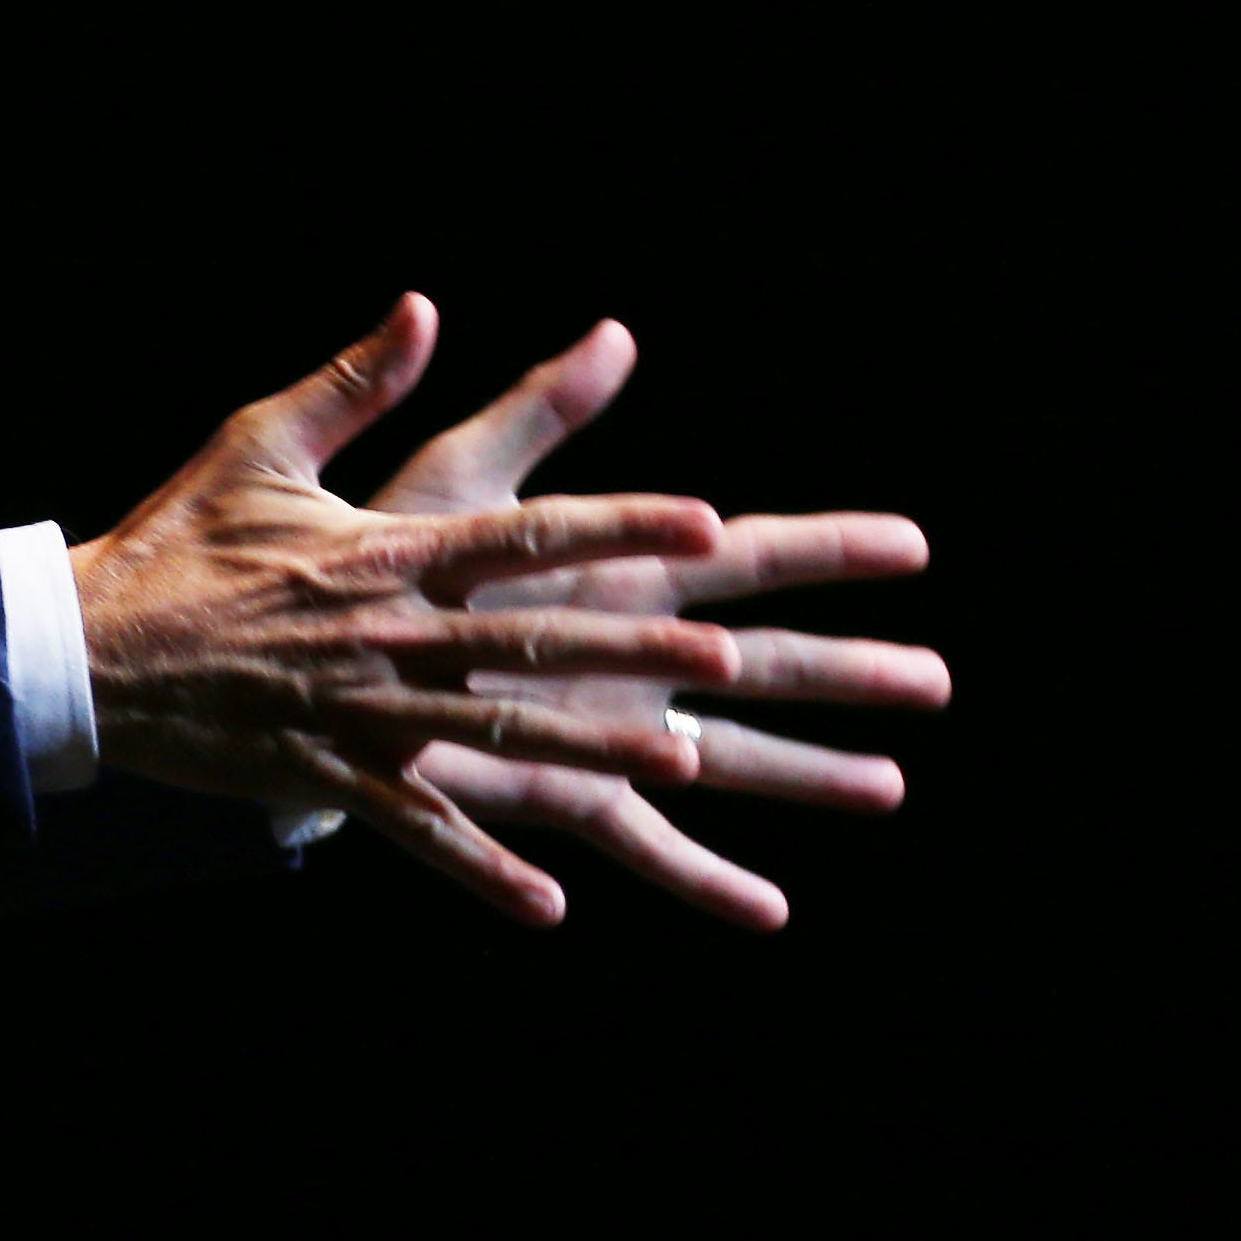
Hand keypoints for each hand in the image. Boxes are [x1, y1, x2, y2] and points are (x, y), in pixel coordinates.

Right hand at [70, 295, 739, 923]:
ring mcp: (363, 714)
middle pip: (534, 639)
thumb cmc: (177, 540)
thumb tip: (422, 307)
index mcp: (385, 552)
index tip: (708, 520)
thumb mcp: (258, 443)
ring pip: (498, 737)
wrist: (86, 646)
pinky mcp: (329, 777)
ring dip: (591, 752)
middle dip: (636, 649)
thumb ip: (353, 381)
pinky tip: (550, 906)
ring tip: (680, 761)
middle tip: (731, 659)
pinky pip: (420, 831)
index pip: (525, 534)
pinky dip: (482, 870)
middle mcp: (389, 634)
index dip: (620, 525)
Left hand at [362, 316, 948, 929]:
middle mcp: (623, 650)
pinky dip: (702, 877)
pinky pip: (641, 841)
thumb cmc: (377, 553)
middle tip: (940, 680)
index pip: (740, 552)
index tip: (914, 541)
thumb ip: (538, 413)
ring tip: (890, 787)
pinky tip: (768, 909)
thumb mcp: (460, 476)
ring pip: (726, 756)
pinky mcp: (555, 789)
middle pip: (761, 663)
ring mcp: (599, 724)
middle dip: (849, 671)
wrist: (299, 650)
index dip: (826, 547)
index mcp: (611, 568)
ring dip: (805, 774)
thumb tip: (615, 331)